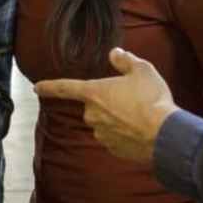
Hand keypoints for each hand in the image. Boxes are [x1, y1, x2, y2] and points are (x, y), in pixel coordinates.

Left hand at [34, 48, 176, 166]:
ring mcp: (102, 134)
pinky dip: (123, 134)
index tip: (37, 87)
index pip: (65, 88)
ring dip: (116, 119)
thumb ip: (126, 60)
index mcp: (95, 93)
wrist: (165, 134)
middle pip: (94, 106)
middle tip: (131, 99)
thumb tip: (115, 53)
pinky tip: (139, 130)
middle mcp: (92, 115)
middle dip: (107, 102)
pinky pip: (114, 138)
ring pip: (104, 123)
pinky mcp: (113, 149)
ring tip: (139, 115)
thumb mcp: (142, 70)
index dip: (50, 86)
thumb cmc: (152, 99)